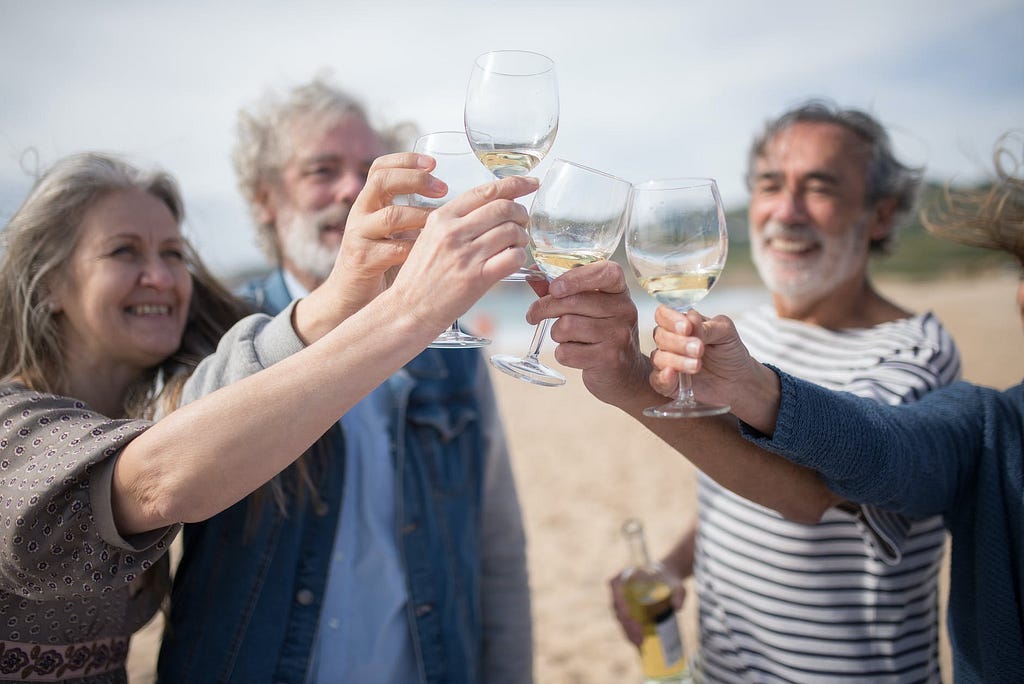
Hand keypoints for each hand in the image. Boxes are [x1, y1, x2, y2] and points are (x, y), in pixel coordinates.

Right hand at [327, 152, 446, 309]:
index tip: (433, 162)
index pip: (381, 168)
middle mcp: (361, 213)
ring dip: (421, 216)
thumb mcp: (393, 231)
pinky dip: (416, 248)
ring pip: (390, 216)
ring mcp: (359, 236)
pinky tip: (432, 251)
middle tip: (442, 188)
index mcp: (369, 202)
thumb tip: (453, 200)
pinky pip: (392, 249)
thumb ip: (412, 213)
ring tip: (442, 222)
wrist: (351, 296)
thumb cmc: (382, 261)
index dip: (406, 160)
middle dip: (415, 180)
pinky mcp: (363, 260)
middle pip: (382, 181)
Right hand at [390, 175, 537, 334]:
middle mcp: (454, 232)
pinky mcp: (478, 278)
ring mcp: (466, 254)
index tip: (529, 183)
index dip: (514, 184)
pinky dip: (520, 257)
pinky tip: (513, 261)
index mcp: (442, 217)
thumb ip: (456, 222)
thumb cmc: (419, 279)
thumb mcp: (429, 238)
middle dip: (521, 213)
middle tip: (523, 223)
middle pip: (504, 208)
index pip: (485, 191)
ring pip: (512, 231)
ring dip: (522, 237)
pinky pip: (513, 257)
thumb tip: (490, 210)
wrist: (408, 309)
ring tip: (517, 245)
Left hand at [525, 261, 656, 409]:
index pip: (604, 272)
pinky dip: (562, 354)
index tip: (553, 288)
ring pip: (566, 326)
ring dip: (556, 334)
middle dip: (544, 308)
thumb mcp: (590, 307)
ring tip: (565, 338)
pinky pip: (567, 352)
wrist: (625, 372)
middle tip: (534, 314)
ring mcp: (618, 334)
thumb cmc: (601, 333)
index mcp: (620, 290)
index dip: (576, 277)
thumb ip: (562, 290)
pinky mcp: (609, 358)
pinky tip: (575, 354)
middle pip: (574, 301)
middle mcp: (624, 309)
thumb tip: (533, 276)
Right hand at [609, 569, 685, 648]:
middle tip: (640, 641)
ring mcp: (621, 600)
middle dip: (628, 628)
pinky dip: (630, 633)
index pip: (619, 596)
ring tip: (640, 645)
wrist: (667, 578)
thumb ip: (679, 593)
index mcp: (625, 577)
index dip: (625, 612)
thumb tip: (677, 608)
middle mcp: (619, 588)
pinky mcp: (626, 609)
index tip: (637, 625)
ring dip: (628, 633)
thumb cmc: (670, 580)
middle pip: (619, 611)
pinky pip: (624, 623)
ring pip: (620, 619)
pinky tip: (637, 644)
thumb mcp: (677, 585)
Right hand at [650, 306, 780, 432]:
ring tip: (697, 365)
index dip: (671, 319)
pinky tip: (673, 374)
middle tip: (699, 349)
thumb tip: (691, 318)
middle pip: (660, 336)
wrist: (738, 380)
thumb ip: (708, 326)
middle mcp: (670, 342)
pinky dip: (663, 377)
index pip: (663, 315)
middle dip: (679, 342)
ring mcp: (667, 362)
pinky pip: (657, 380)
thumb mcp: (726, 332)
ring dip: (677, 360)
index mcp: (681, 324)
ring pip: (658, 358)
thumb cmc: (729, 352)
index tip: (687, 328)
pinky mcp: (668, 383)